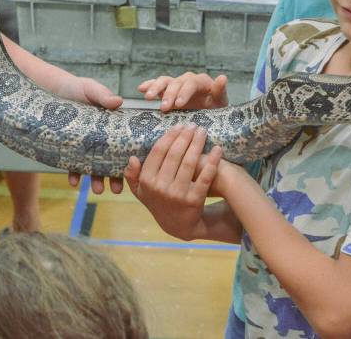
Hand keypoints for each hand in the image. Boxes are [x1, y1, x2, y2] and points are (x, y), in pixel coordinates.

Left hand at [63, 77, 124, 193]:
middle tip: (117, 189)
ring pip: (92, 167)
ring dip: (95, 180)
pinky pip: (71, 164)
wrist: (53, 88)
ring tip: (97, 190)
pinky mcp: (67, 147)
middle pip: (109, 161)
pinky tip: (74, 182)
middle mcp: (99, 140)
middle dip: (113, 177)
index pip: (123, 146)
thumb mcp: (91, 89)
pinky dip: (73, 174)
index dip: (128, 160)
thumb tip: (118, 102)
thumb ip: (103, 96)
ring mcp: (83, 145)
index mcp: (110, 127)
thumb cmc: (77, 88)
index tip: (133, 171)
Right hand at [123, 124, 221, 239]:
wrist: (178, 226)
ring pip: (189, 162)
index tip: (179, 125)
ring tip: (203, 131)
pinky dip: (212, 162)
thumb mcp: (141, 191)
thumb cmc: (158, 202)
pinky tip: (217, 149)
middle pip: (175, 154)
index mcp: (147, 181)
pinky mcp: (194, 200)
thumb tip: (132, 158)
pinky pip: (204, 177)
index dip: (169, 136)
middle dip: (185, 136)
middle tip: (193, 125)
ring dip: (197, 144)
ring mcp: (178, 194)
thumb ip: (132, 176)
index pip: (158, 152)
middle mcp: (160, 187)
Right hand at [138, 72, 228, 112]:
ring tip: (148, 97)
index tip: (178, 105)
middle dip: (169, 94)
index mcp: (201, 82)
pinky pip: (157, 85)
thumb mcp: (220, 102)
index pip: (191, 84)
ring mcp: (176, 85)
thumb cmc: (216, 108)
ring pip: (164, 81)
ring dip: (155, 88)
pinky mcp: (167, 91)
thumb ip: (220, 91)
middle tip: (164, 108)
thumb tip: (223, 77)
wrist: (208, 115)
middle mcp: (187, 80)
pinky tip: (140, 89)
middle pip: (176, 83)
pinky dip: (148, 85)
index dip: (184, 92)